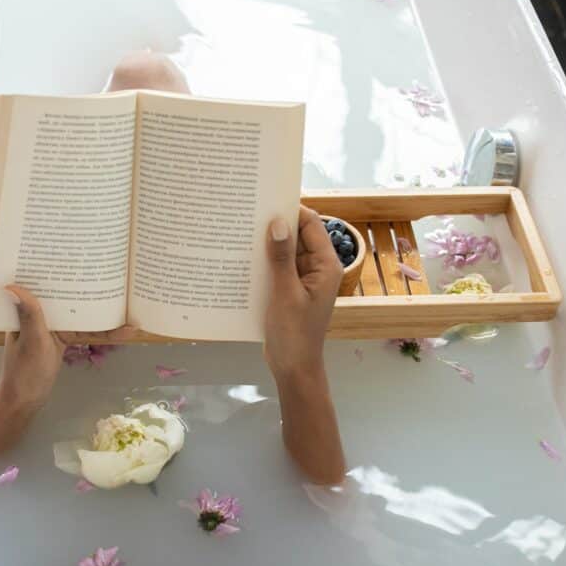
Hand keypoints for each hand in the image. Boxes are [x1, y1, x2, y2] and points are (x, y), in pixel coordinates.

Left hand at [0, 285, 134, 454]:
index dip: (62, 272)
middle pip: (68, 297)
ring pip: (80, 314)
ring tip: (129, 305)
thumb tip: (13, 285)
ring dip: (102, 312)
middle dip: (90, 288)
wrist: (25, 402)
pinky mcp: (63, 339)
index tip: (81, 259)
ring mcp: (53, 327)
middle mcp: (40, 314)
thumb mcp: (31, 341)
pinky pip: (85, 331)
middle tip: (116, 276)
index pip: (46, 286)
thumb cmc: (25, 372)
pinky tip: (125, 332)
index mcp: (26, 310)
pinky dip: (103, 332)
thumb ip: (29, 315)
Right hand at [263, 206, 345, 484]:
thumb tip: (277, 223)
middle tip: (246, 211)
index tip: (265, 197)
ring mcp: (303, 280)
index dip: (290, 209)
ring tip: (239, 230)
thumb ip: (280, 258)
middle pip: (297, 235)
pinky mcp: (290, 290)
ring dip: (266, 244)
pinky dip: (264, 262)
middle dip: (274, 225)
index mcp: (325, 265)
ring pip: (285, 251)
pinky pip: (278, 268)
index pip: (310, 224)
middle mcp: (317, 268)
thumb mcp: (285, 294)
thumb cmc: (294, 333)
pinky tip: (241, 258)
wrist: (294, 368)